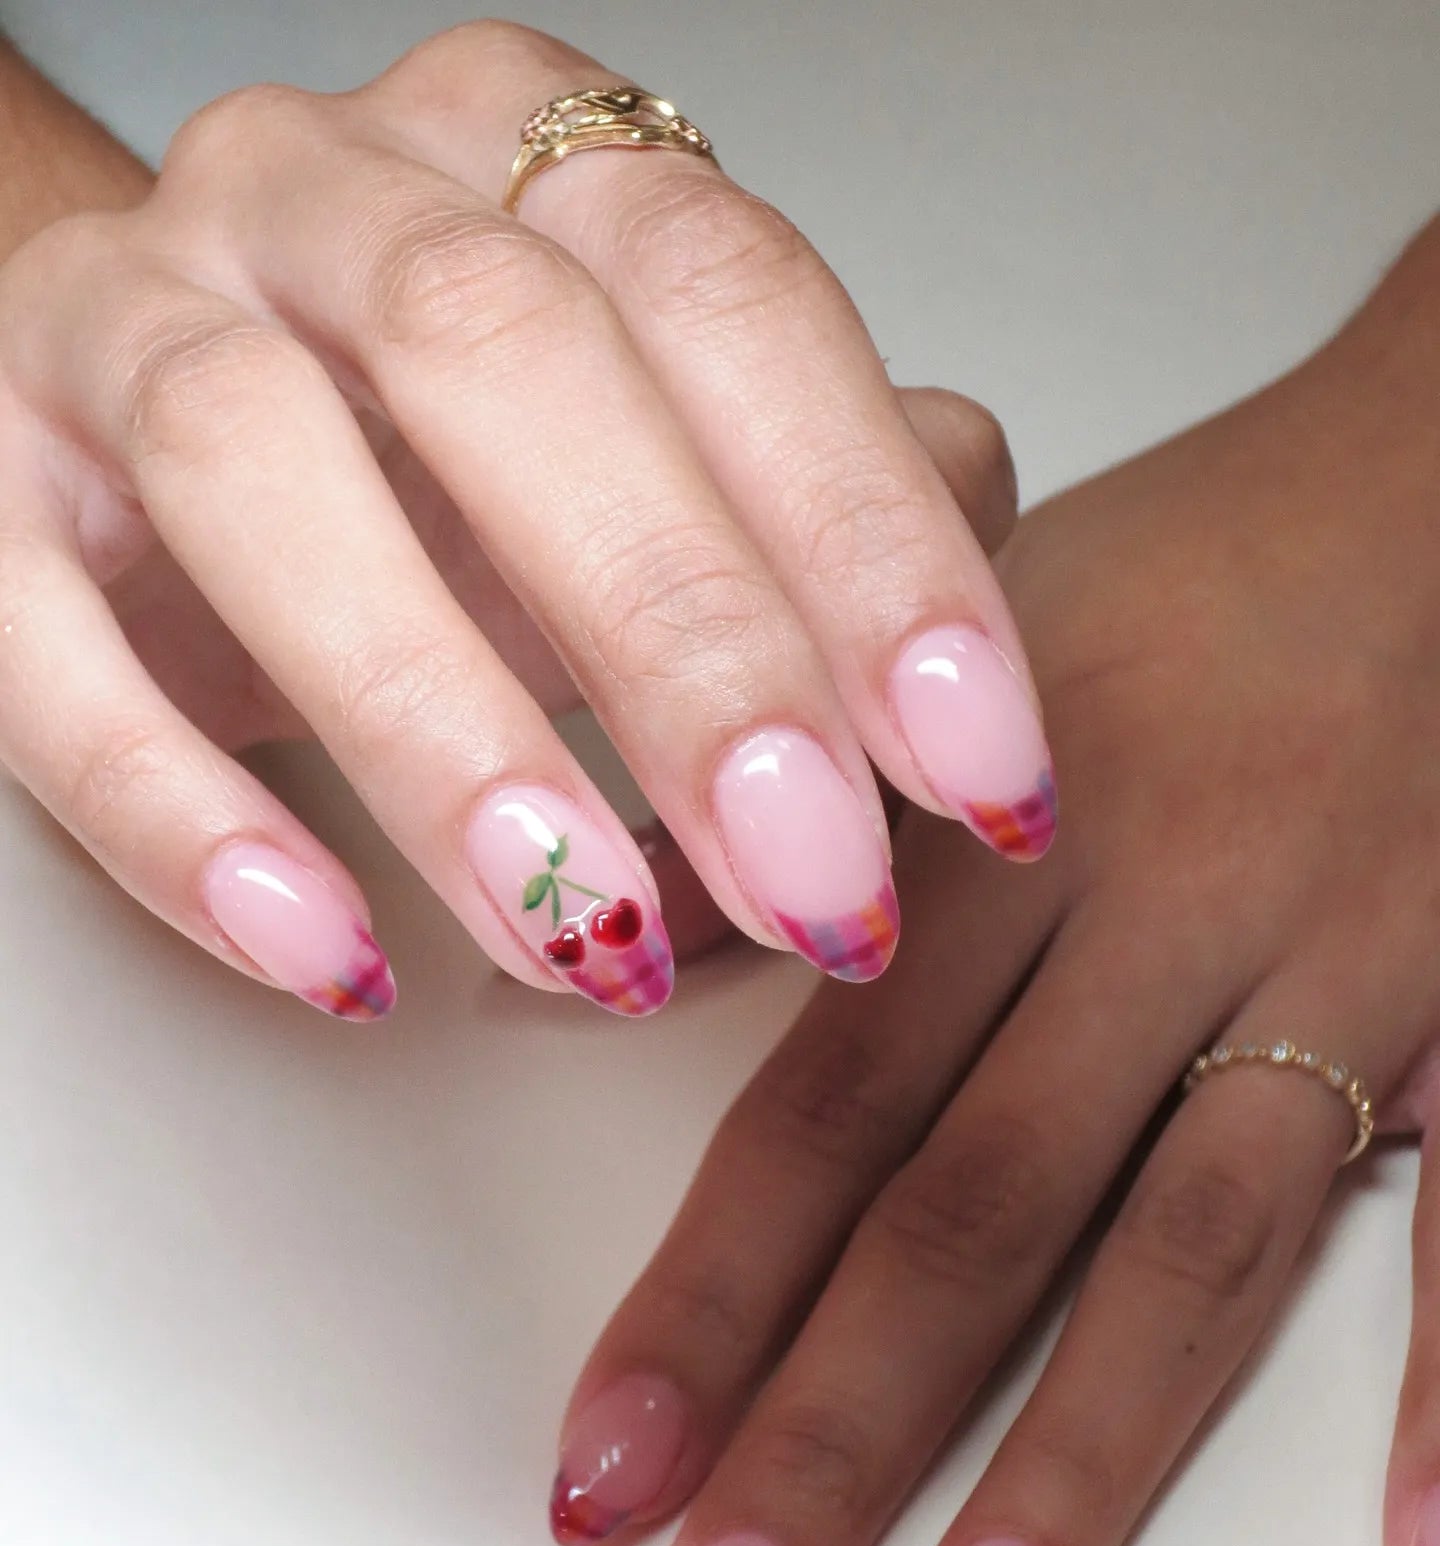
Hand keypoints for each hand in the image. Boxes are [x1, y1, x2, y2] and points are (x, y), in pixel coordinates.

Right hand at [0, 22, 1043, 1022]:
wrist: (159, 435)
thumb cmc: (447, 463)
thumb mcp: (663, 453)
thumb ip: (828, 482)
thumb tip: (964, 537)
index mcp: (520, 151)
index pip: (729, 301)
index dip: (866, 542)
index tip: (975, 771)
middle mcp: (315, 195)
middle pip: (508, 363)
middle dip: (686, 649)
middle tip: (813, 881)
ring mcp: (120, 323)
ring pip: (258, 474)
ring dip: (446, 737)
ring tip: (592, 941)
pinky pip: (41, 644)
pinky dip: (186, 820)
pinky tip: (332, 957)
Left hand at [548, 254, 1439, 1545]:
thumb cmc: (1195, 564)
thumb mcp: (955, 644)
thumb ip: (790, 814)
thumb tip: (612, 957)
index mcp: (995, 831)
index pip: (814, 1109)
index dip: (696, 1308)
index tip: (599, 1480)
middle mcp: (1157, 912)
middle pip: (973, 1212)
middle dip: (831, 1441)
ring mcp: (1346, 964)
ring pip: (1193, 1250)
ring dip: (1072, 1474)